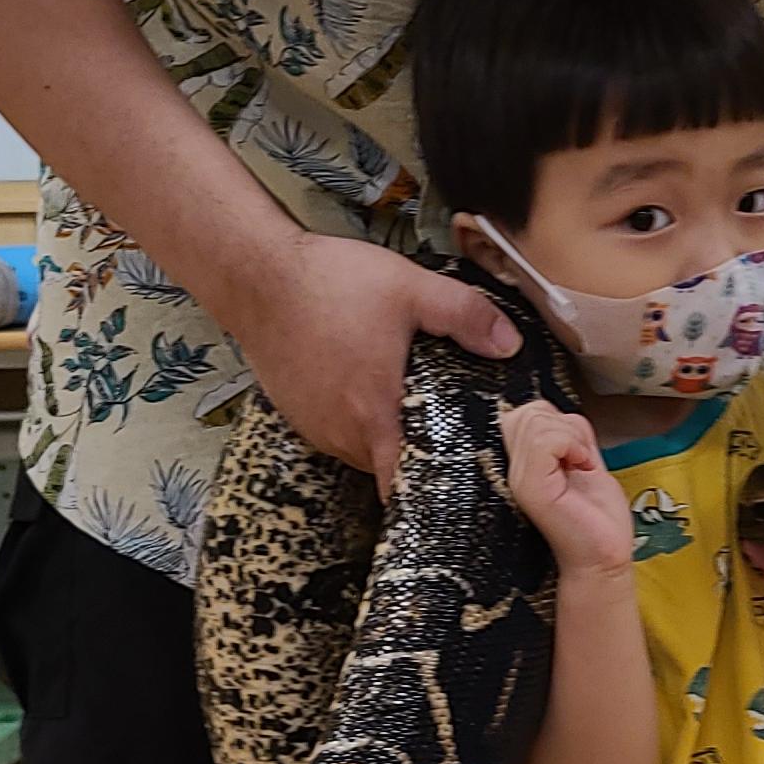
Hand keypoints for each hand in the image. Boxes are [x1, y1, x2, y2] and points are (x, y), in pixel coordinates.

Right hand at [243, 236, 518, 490]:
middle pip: (389, 466)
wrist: (256, 274)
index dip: (433, 490)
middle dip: (416, 450)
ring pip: (362, 448)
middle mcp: (341, 433)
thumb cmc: (326, 284)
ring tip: (405, 396)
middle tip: (444, 421)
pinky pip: (336, 429)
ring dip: (384, 431)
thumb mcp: (410, 289)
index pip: (404, 487)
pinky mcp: (296, 412)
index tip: (457, 481)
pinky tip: (365, 381)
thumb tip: (508, 343)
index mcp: (375, 415)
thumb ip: (466, 316)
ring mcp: (314, 425)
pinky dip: (355, 416)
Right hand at [498, 402, 636, 572]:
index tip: (574, 453)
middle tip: (578, 458)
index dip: (555, 421)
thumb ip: (569, 436)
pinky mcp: (530, 487)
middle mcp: (512, 470)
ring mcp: (518, 478)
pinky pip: (545, 439)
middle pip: (526, 411)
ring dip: (570, 436)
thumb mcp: (584, 462)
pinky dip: (572, 444)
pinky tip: (581, 468)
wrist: (602, 559)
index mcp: (522, 464)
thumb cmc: (595, 520)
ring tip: (580, 465)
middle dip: (562, 424)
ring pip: (534, 418)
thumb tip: (560, 412)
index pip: (523, 413)